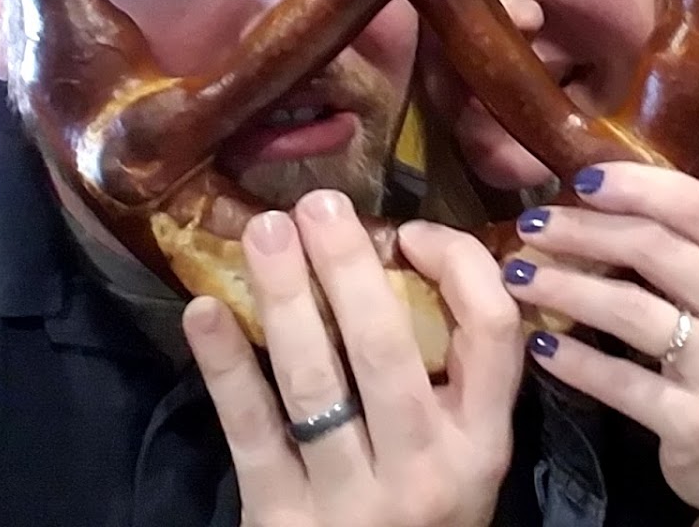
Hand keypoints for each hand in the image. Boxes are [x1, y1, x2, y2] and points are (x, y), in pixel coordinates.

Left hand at [184, 190, 523, 526]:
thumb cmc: (422, 515)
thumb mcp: (462, 455)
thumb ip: (451, 378)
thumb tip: (399, 259)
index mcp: (482, 441)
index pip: (494, 332)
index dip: (458, 266)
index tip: (412, 232)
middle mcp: (426, 467)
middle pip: (388, 346)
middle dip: (348, 265)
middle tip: (315, 203)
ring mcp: (352, 497)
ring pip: (316, 380)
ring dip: (285, 297)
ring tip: (263, 232)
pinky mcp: (283, 519)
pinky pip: (252, 431)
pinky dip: (227, 366)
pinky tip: (204, 311)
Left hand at [500, 161, 698, 522]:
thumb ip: (688, 250)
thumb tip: (599, 196)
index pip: (698, 206)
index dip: (635, 185)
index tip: (579, 179)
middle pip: (656, 249)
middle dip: (583, 231)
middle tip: (530, 225)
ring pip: (631, 311)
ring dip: (565, 288)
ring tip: (518, 278)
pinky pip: (621, 383)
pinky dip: (575, 361)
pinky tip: (539, 347)